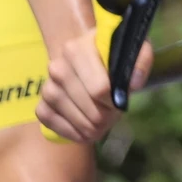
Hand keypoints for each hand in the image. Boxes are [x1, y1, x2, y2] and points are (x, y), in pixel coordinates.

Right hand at [38, 27, 151, 142]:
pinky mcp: (41, 103)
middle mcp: (58, 66)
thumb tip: (133, 85)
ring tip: (102, 126)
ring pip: (68, 113)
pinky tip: (84, 133)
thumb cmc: (113, 54)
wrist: (90, 58)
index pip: (99, 88)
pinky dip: (69, 132)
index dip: (113, 102)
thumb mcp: (134, 49)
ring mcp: (47, 85)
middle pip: (86, 104)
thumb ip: (140, 61)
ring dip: (89, 127)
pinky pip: (50, 122)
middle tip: (113, 117)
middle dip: (104, 117)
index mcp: (79, 49)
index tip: (121, 102)